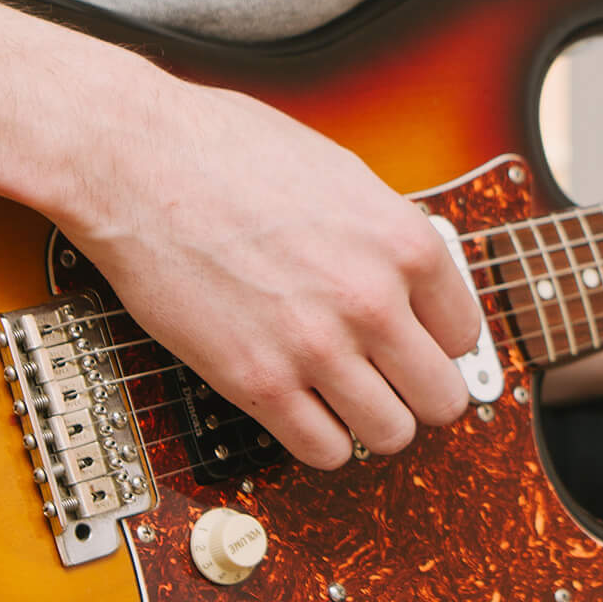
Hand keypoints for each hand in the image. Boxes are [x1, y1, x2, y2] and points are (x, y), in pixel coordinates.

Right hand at [59, 73, 481, 470]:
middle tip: (391, 382)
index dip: (438, 342)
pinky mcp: (258, 381)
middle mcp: (372, 299)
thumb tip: (412, 279)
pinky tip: (305, 411)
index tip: (416, 343)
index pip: (464, 333)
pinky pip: (325, 451)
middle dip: (420, 393)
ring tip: (347, 399)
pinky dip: (322, 441)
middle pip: (444, 397)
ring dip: (374, 423)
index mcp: (404, 242)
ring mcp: (317, 346)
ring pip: (393, 434)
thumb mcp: (341, 175)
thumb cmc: (227, 150)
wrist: (138, 161)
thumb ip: (386, 235)